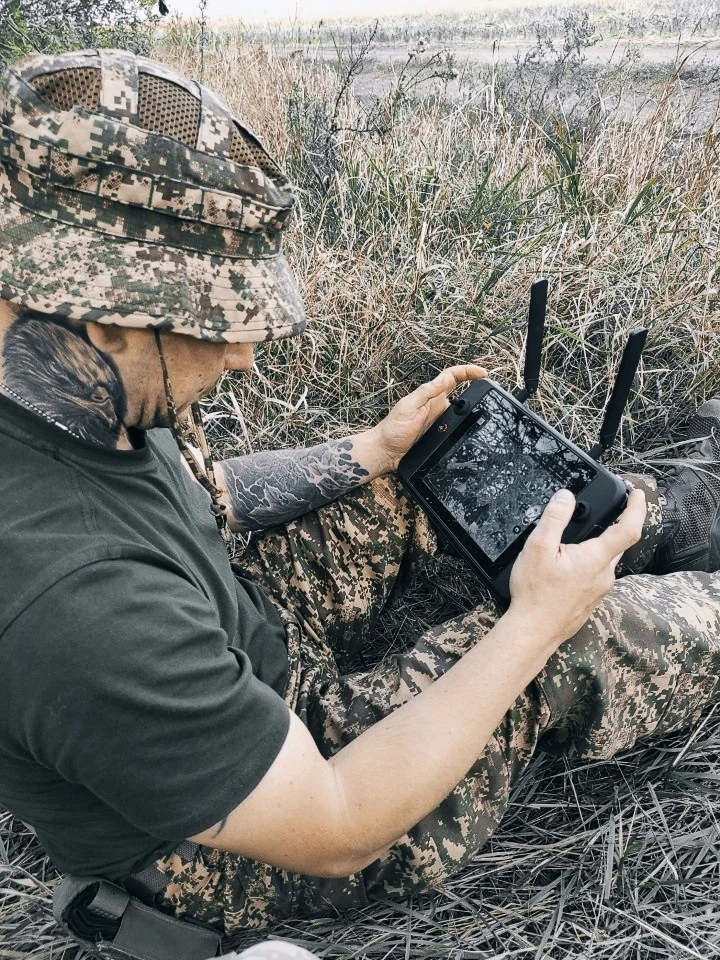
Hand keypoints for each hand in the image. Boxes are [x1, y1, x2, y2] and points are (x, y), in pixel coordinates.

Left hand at [371, 364, 486, 472]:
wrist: (385, 454)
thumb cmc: (392, 429)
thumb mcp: (409, 406)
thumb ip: (427, 392)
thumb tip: (446, 378)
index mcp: (431, 396)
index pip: (452, 378)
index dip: (468, 372)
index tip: (483, 374)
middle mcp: (438, 407)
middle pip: (463, 394)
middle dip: (478, 391)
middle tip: (492, 393)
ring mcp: (441, 423)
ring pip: (464, 414)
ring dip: (475, 412)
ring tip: (489, 411)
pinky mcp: (442, 437)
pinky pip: (459, 431)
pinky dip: (468, 429)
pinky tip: (475, 433)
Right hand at [508, 488, 646, 646]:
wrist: (534, 632)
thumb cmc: (535, 594)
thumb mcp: (538, 548)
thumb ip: (554, 519)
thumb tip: (566, 496)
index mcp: (596, 558)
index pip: (629, 528)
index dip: (637, 507)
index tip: (637, 493)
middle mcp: (604, 574)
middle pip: (617, 543)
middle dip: (613, 525)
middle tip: (602, 510)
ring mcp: (599, 590)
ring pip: (604, 560)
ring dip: (595, 546)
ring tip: (572, 541)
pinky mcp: (591, 600)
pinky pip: (594, 575)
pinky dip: (586, 563)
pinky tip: (565, 567)